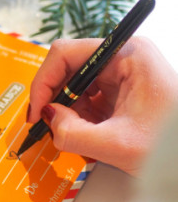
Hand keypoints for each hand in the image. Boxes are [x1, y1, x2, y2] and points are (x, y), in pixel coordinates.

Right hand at [28, 37, 177, 174]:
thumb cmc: (170, 147)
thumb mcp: (119, 144)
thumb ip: (74, 134)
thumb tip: (48, 118)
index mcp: (126, 55)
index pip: (66, 54)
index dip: (44, 82)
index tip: (36, 112)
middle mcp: (121, 58)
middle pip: (67, 69)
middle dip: (55, 100)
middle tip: (49, 127)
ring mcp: (119, 75)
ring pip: (73, 87)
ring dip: (66, 112)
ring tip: (78, 135)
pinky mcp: (116, 92)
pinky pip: (84, 100)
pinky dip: (77, 118)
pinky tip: (88, 134)